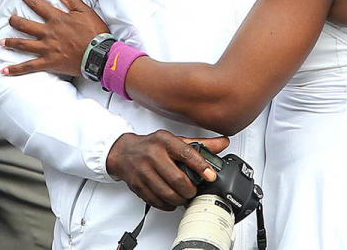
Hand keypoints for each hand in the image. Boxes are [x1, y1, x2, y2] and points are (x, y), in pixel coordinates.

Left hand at [1, 0, 108, 76]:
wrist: (100, 55)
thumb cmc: (95, 34)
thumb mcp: (85, 11)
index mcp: (56, 19)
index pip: (37, 4)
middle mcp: (48, 33)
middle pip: (24, 25)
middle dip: (14, 21)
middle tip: (9, 18)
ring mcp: (47, 48)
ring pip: (23, 44)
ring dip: (10, 42)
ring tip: (2, 42)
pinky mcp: (48, 63)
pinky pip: (29, 66)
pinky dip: (16, 69)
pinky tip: (5, 71)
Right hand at [106, 130, 229, 210]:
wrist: (123, 152)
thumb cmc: (151, 146)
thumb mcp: (174, 140)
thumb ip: (200, 144)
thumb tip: (223, 143)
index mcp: (164, 141)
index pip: (186, 154)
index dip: (201, 167)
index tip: (211, 176)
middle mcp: (153, 155)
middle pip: (177, 179)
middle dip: (190, 190)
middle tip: (193, 190)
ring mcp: (143, 171)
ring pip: (167, 193)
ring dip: (179, 199)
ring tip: (183, 196)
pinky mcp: (137, 185)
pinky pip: (156, 201)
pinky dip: (167, 205)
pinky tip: (170, 199)